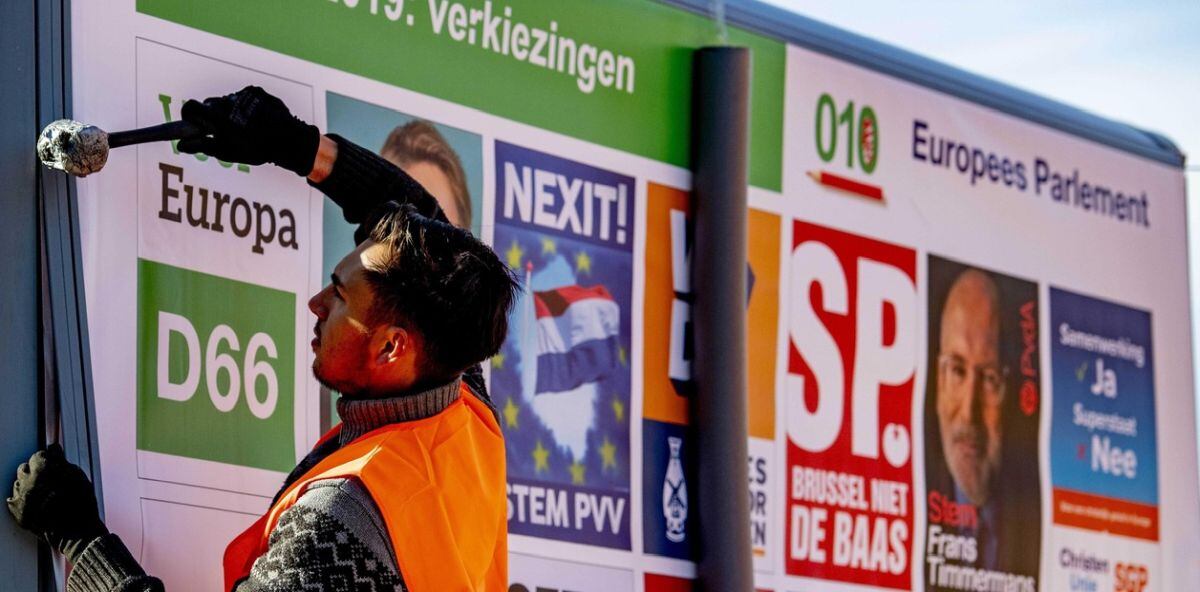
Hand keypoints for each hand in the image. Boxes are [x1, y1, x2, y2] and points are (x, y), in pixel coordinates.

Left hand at [8, 444, 106, 561]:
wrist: (76, 534)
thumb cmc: (81, 504)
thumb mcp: (79, 477)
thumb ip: (63, 462)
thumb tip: (55, 452)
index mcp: (45, 470)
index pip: (40, 455)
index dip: (49, 459)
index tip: (53, 463)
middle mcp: (29, 483)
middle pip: (25, 467)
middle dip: (36, 470)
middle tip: (49, 478)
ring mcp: (21, 499)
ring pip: (19, 482)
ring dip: (28, 484)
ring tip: (43, 492)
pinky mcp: (18, 513)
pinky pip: (13, 499)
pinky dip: (22, 499)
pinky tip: (36, 502)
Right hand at [177, 85, 320, 175]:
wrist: (289, 139)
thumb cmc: (257, 148)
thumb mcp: (227, 151)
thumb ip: (202, 146)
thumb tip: (182, 145)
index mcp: (218, 116)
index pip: (191, 108)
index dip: (189, 115)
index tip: (191, 122)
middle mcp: (228, 101)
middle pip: (210, 104)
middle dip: (211, 116)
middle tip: (221, 130)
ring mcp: (242, 94)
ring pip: (227, 101)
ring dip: (230, 111)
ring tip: (244, 127)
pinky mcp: (255, 91)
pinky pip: (243, 97)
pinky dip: (245, 107)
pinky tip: (255, 119)